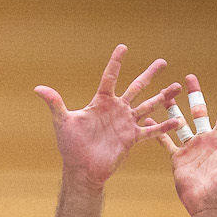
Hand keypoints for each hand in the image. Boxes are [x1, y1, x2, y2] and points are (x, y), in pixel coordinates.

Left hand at [34, 46, 181, 187]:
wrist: (82, 170)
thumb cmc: (70, 147)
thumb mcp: (62, 122)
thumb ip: (55, 103)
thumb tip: (38, 88)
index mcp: (101, 102)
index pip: (110, 77)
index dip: (116, 63)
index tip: (124, 47)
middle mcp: (116, 110)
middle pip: (136, 87)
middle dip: (149, 75)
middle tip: (162, 62)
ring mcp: (126, 123)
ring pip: (148, 105)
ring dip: (163, 96)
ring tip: (178, 86)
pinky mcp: (132, 138)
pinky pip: (151, 131)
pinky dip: (164, 126)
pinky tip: (178, 119)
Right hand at [163, 73, 216, 215]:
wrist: (208, 206)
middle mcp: (206, 140)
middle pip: (200, 112)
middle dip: (194, 95)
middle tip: (189, 77)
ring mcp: (191, 148)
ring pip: (181, 123)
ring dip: (173, 109)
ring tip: (166, 93)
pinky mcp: (178, 158)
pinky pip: (167, 141)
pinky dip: (158, 131)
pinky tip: (149, 119)